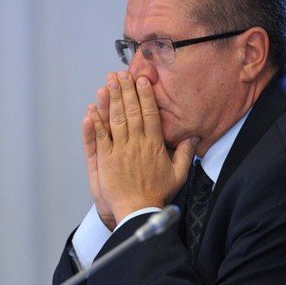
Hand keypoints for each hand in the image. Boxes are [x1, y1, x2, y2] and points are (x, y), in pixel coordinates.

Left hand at [85, 71, 196, 224]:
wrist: (138, 210)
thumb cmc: (158, 194)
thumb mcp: (178, 174)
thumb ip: (186, 154)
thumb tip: (193, 137)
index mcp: (154, 146)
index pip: (150, 114)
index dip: (146, 96)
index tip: (142, 80)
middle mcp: (136, 145)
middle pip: (131, 112)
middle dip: (126, 91)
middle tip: (122, 74)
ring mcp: (119, 152)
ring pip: (115, 121)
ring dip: (111, 100)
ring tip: (108, 83)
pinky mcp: (106, 160)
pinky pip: (99, 138)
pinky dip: (95, 123)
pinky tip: (92, 109)